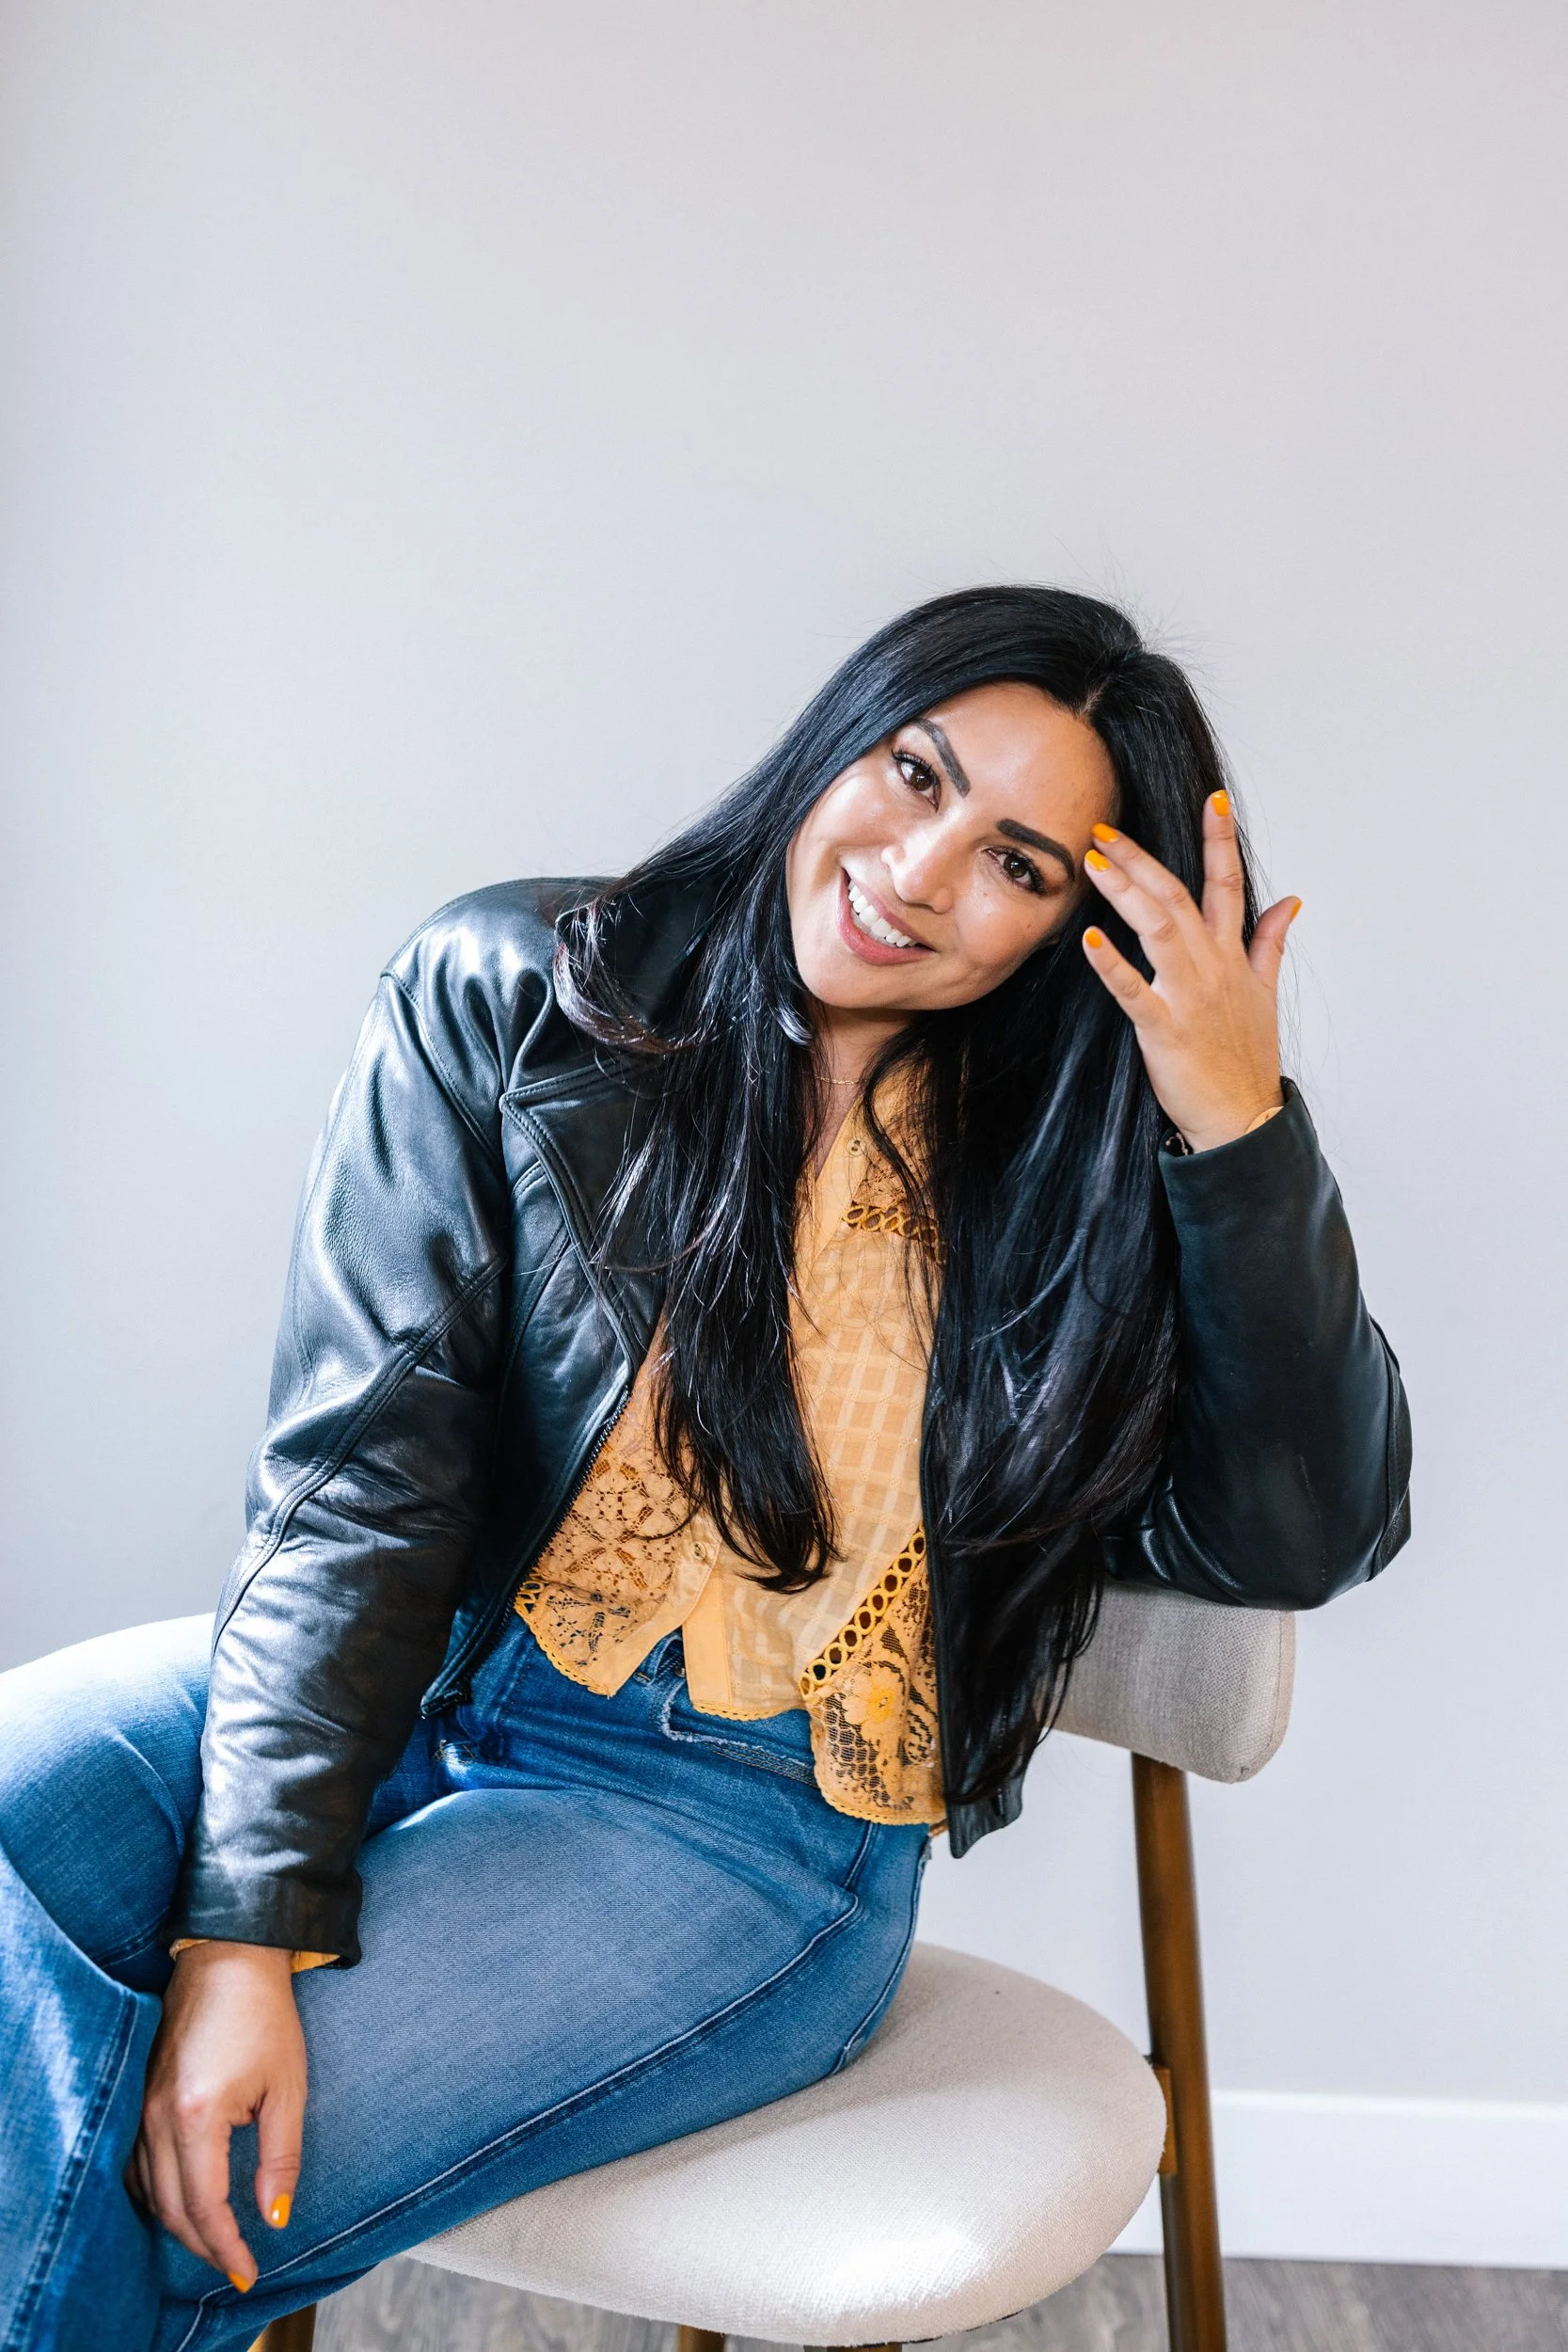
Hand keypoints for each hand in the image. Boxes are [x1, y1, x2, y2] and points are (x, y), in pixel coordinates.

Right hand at [129, 1941, 305, 2288]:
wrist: (228, 1957)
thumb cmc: (264, 2014)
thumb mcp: (287, 2087)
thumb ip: (281, 2157)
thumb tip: (276, 2216)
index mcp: (197, 2115)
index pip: (204, 2206)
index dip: (226, 2247)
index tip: (249, 2270)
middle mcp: (158, 2117)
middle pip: (171, 2208)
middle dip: (204, 2245)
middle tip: (236, 2263)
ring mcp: (141, 2107)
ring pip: (149, 2191)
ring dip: (180, 2223)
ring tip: (216, 2240)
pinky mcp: (139, 2097)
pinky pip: (138, 2165)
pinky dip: (158, 2194)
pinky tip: (181, 2201)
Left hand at [1081, 791, 1298, 1153]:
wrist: (1243, 1118)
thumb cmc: (1246, 1056)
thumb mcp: (1265, 993)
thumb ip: (1270, 942)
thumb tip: (1290, 901)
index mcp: (1232, 956)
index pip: (1229, 884)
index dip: (1222, 840)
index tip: (1214, 798)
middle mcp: (1212, 966)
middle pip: (1178, 897)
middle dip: (1142, 859)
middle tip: (1105, 829)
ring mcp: (1189, 995)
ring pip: (1159, 930)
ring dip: (1126, 893)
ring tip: (1093, 862)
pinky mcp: (1164, 1029)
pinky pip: (1134, 991)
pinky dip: (1111, 965)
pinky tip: (1089, 939)